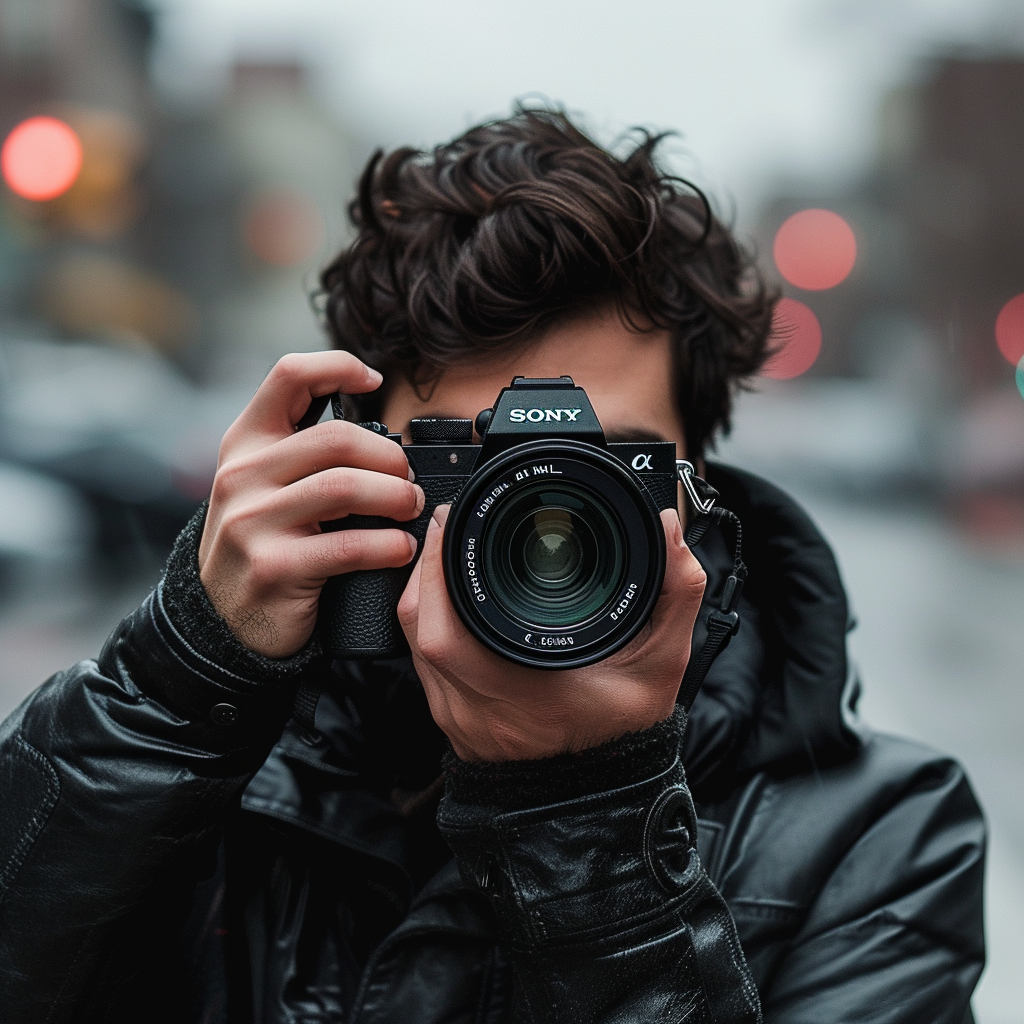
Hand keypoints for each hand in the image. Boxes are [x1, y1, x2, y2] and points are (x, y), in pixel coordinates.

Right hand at [198, 351, 423, 657]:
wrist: (223, 616)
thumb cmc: (261, 540)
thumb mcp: (265, 483)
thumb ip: (304, 451)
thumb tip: (381, 433)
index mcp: (246, 442)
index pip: (289, 376)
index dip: (339, 367)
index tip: (373, 382)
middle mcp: (243, 475)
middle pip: (337, 439)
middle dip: (390, 458)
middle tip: (408, 481)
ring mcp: (253, 521)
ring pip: (346, 488)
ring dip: (395, 498)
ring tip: (410, 510)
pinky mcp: (274, 567)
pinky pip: (349, 546)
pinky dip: (389, 545)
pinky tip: (400, 549)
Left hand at [397, 504, 706, 760]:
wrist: (596, 801)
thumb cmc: (624, 736)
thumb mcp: (663, 662)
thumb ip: (675, 593)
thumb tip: (669, 530)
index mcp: (516, 686)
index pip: (446, 625)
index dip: (439, 563)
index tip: (455, 516)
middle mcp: (473, 703)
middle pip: (418, 624)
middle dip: (428, 563)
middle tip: (450, 520)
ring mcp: (456, 714)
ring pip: (413, 641)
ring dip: (425, 590)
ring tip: (448, 547)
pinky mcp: (452, 717)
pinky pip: (422, 659)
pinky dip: (431, 620)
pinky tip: (453, 597)